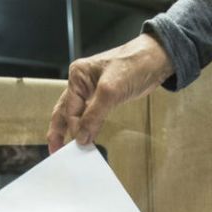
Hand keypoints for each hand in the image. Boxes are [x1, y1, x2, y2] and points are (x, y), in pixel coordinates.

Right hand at [47, 33, 173, 153]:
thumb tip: (82, 137)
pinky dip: (87, 127)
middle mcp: (81, 83)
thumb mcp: (110, 91)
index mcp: (77, 76)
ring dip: (72, 131)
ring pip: (76, 115)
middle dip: (58, 131)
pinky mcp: (104, 98)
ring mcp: (92, 91)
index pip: (69, 109)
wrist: (156, 59)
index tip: (80, 144)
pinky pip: (90, 115)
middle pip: (64, 111)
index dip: (74, 128)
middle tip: (55, 151)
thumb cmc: (133, 64)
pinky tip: (85, 138)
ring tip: (65, 149)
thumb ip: (94, 115)